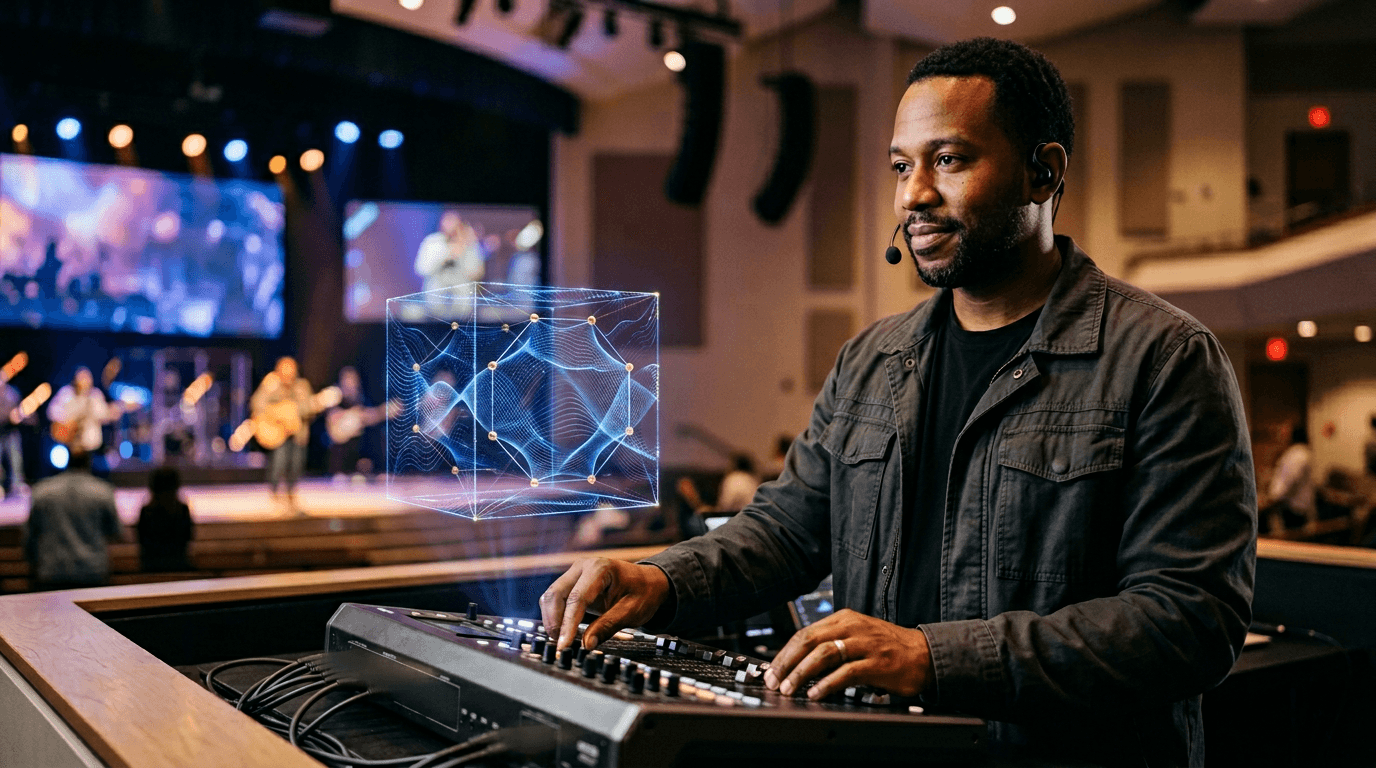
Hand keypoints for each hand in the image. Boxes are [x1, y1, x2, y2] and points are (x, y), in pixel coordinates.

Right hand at [539, 558, 670, 651]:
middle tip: (561, 645)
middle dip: (555, 622)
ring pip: (551, 597)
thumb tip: (587, 645)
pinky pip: (555, 599)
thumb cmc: (643, 593)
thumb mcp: (631, 612)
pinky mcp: (572, 582)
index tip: (564, 644)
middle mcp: (583, 567)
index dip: (568, 623)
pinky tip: (564, 631)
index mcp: (600, 569)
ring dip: (553, 620)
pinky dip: (556, 616)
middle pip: (556, 594)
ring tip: (563, 640)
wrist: (648, 582)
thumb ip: (608, 626)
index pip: (577, 598)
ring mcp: (575, 573)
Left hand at [763, 609, 934, 699]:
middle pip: (809, 640)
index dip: (785, 653)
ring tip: (790, 688)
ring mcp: (865, 644)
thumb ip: (831, 644)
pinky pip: (847, 672)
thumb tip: (797, 663)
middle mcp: (852, 627)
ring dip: (802, 673)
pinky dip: (828, 683)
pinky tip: (816, 693)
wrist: (924, 653)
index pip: (805, 632)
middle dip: (787, 662)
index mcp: (844, 619)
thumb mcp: (857, 636)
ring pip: (824, 654)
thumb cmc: (887, 647)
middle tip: (775, 681)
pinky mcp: (878, 663)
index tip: (772, 670)